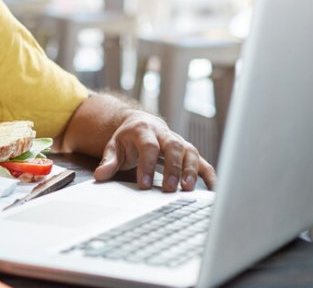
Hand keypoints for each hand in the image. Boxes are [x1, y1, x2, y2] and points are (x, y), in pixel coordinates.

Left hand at [92, 111, 215, 191]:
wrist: (140, 123)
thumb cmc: (128, 138)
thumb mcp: (114, 147)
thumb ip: (108, 161)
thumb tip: (100, 175)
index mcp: (143, 130)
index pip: (148, 146)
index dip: (147, 165)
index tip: (144, 184)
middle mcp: (164, 133)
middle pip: (172, 146)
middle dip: (172, 168)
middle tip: (169, 188)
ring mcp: (178, 141)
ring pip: (189, 151)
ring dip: (191, 170)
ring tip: (187, 189)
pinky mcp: (188, 151)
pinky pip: (202, 161)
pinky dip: (208, 174)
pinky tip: (212, 189)